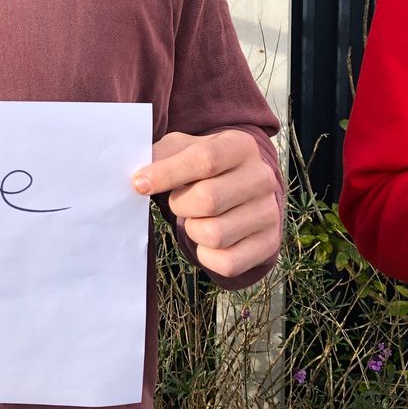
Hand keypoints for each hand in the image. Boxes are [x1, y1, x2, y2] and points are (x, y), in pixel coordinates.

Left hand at [132, 130, 280, 278]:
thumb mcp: (183, 149)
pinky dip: (206, 255)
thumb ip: (161, 156)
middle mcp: (262, 177)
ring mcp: (269, 213)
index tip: (138, 184)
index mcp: (240, 145)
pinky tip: (206, 240)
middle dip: (179, 204)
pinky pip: (227, 263)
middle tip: (177, 201)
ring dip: (192, 230)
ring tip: (196, 218)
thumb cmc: (203, 167)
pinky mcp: (268, 244)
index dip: (166, 173)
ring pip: (215, 235)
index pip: (205, 159)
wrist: (242, 190)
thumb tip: (140, 180)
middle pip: (208, 200)